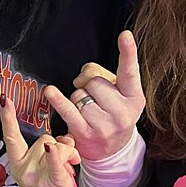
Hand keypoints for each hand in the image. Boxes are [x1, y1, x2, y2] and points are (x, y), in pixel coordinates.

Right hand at [0, 96, 79, 186]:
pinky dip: (54, 155)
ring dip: (68, 151)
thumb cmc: (49, 186)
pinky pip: (55, 163)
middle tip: (64, 156)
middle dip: (56, 143)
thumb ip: (49, 146)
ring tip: (70, 164)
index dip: (7, 117)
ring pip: (55, 145)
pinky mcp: (53, 181)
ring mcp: (37, 176)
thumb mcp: (41, 164)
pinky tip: (51, 149)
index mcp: (19, 163)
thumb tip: (64, 137)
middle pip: (43, 138)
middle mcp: (25, 169)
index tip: (4, 100)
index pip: (11, 137)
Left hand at [44, 31, 144, 161]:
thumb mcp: (119, 95)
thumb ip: (104, 77)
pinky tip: (50, 92)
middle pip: (95, 82)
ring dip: (78, 99)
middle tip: (95, 98)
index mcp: (134, 98)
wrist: (112, 151)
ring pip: (79, 95)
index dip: (128, 52)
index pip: (130, 72)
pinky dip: (58, 100)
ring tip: (88, 112)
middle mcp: (123, 113)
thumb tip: (82, 77)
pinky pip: (68, 110)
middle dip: (89, 85)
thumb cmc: (113, 114)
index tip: (125, 36)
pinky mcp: (86, 134)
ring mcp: (105, 125)